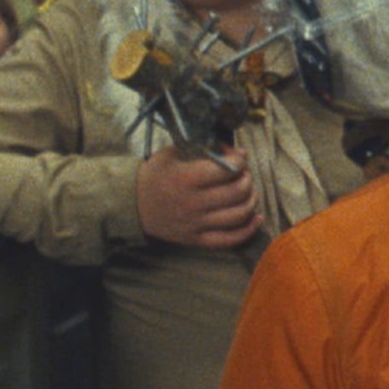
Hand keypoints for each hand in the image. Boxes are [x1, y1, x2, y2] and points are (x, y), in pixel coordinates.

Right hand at [136, 145, 260, 246]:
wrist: (131, 204)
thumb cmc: (156, 175)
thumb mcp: (174, 153)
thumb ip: (206, 149)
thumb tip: (238, 153)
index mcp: (187, 178)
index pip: (228, 169)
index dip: (240, 161)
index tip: (239, 158)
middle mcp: (193, 203)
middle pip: (237, 191)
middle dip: (247, 179)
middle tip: (244, 175)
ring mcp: (195, 224)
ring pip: (239, 215)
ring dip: (251, 200)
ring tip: (248, 192)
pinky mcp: (195, 240)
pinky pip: (229, 239)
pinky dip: (248, 229)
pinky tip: (256, 217)